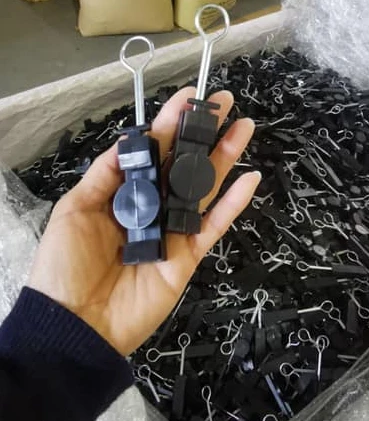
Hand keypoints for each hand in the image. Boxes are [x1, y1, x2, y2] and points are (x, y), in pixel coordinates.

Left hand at [28, 88, 259, 355]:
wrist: (75, 323)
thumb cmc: (66, 264)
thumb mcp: (75, 208)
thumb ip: (106, 174)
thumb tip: (131, 140)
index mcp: (122, 192)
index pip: (151, 150)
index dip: (169, 122)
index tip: (190, 97)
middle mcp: (150, 206)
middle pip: (182, 163)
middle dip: (203, 131)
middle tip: (225, 102)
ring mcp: (171, 230)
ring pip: (203, 187)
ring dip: (224, 157)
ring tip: (244, 126)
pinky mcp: (187, 255)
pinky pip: (214, 225)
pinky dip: (233, 203)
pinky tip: (249, 178)